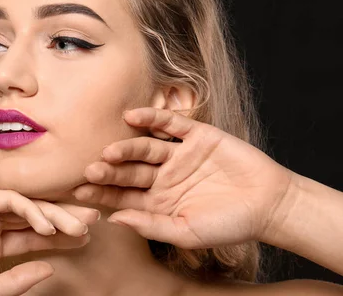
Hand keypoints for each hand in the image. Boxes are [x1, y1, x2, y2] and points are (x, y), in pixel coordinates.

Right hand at [0, 190, 98, 295]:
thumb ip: (19, 278)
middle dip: (64, 218)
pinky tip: (48, 227)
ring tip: (78, 227)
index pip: (32, 235)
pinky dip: (30, 211)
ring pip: (26, 205)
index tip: (85, 239)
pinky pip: (9, 200)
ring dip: (54, 214)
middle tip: (93, 222)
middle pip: (34, 216)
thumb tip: (50, 268)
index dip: (60, 236)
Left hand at [73, 107, 293, 248]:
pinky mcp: (197, 135)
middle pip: (129, 171)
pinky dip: (154, 117)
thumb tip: (114, 220)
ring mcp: (178, 154)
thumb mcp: (186, 232)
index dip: (102, 194)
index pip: (122, 196)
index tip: (78, 192)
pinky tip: (134, 115)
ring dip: (128, 146)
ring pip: (146, 146)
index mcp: (157, 200)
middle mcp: (163, 175)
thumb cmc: (229, 224)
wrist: (270, 204)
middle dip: (110, 171)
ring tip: (110, 150)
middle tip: (90, 170)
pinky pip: (171, 123)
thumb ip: (150, 226)